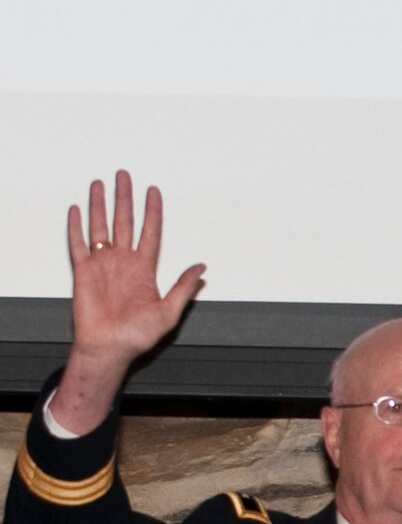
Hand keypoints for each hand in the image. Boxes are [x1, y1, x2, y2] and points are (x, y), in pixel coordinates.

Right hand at [53, 172, 204, 432]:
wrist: (109, 349)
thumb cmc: (138, 337)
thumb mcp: (168, 313)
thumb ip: (183, 288)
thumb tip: (202, 268)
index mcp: (144, 270)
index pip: (150, 233)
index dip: (152, 211)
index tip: (154, 191)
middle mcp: (123, 262)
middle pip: (125, 221)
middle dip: (125, 197)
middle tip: (125, 174)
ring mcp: (102, 264)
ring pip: (101, 226)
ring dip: (100, 204)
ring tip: (100, 182)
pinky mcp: (83, 270)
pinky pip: (78, 243)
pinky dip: (76, 226)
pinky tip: (77, 209)